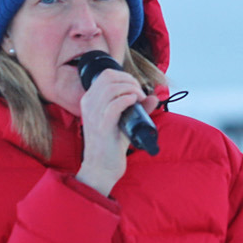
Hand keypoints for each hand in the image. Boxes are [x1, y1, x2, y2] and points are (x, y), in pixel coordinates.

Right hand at [73, 67, 149, 195]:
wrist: (101, 168)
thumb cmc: (111, 146)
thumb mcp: (123, 122)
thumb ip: (138, 109)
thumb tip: (153, 97)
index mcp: (90, 100)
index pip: (106, 75)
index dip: (125, 77)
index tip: (136, 89)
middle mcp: (89, 104)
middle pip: (108, 76)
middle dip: (130, 80)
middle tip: (140, 94)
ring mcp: (94, 114)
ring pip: (111, 87)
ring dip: (131, 89)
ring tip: (139, 99)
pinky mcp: (102, 126)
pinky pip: (115, 104)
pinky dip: (128, 99)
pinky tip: (135, 103)